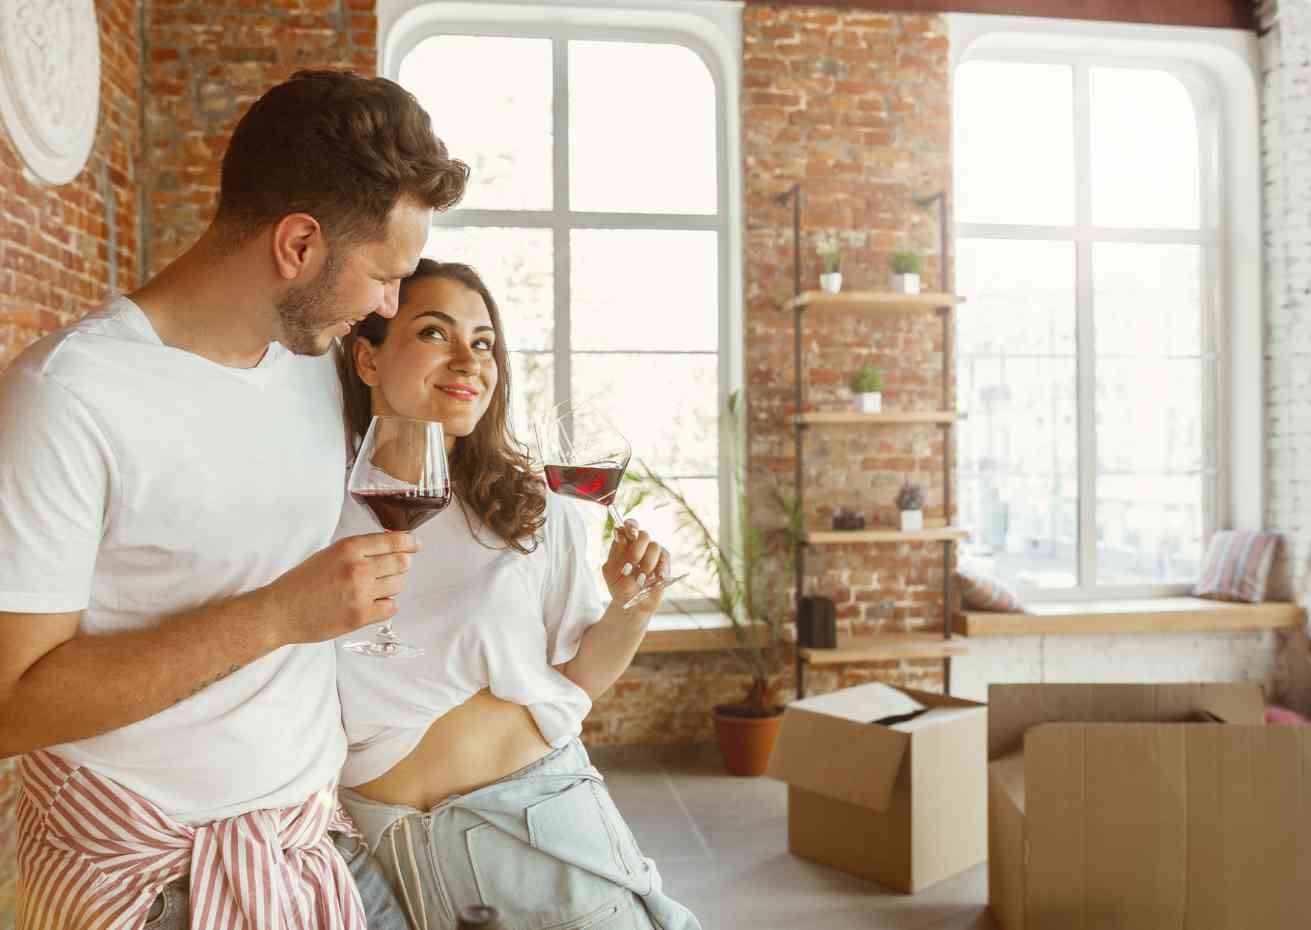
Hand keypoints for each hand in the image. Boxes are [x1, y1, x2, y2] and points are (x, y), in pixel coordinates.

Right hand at [262, 532, 419, 645]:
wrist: (281, 611)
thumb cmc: (301, 583)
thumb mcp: (329, 554)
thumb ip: (358, 550)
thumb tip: (389, 547)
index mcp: (349, 547)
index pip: (393, 541)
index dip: (410, 543)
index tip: (416, 544)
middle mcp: (358, 567)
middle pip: (401, 563)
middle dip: (399, 565)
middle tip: (391, 569)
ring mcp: (361, 592)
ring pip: (398, 585)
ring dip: (390, 586)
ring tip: (372, 589)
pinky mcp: (361, 615)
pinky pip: (391, 607)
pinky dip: (386, 605)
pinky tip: (372, 604)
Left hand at [602, 519, 670, 614]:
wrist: (634, 606)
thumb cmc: (620, 588)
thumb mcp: (612, 574)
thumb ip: (615, 554)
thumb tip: (621, 537)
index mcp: (623, 545)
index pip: (628, 526)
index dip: (630, 526)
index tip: (630, 533)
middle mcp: (639, 545)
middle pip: (643, 534)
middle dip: (637, 549)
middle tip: (633, 564)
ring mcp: (652, 553)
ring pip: (654, 546)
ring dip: (648, 563)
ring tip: (642, 578)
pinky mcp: (664, 562)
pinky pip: (665, 558)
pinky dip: (660, 568)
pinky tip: (656, 578)